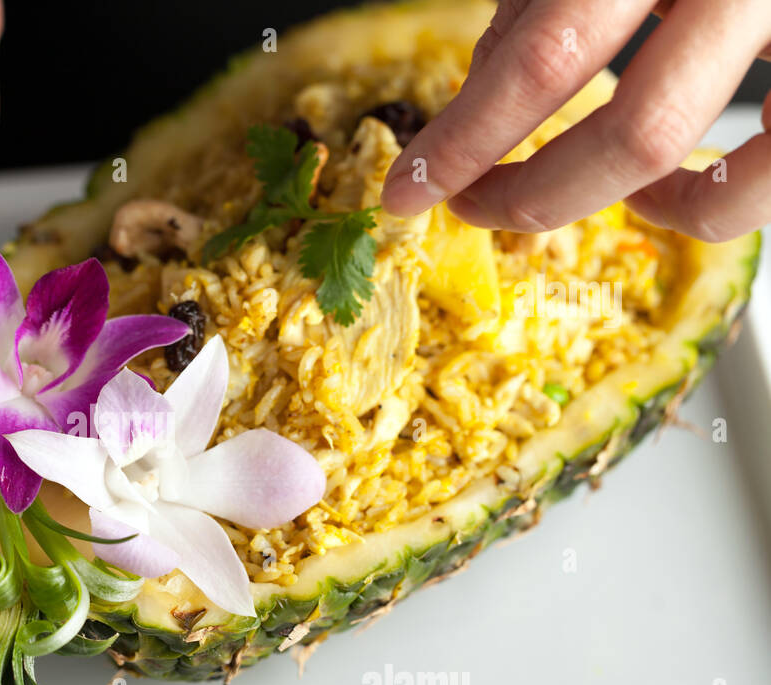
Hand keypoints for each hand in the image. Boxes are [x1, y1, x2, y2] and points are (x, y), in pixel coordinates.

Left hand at [381, 0, 770, 242]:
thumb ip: (541, 4)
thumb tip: (477, 101)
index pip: (547, 55)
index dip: (465, 139)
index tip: (410, 189)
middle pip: (640, 132)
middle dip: (537, 195)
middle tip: (478, 204)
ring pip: (732, 183)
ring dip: (647, 208)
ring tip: (590, 192)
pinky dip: (720, 201)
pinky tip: (672, 185)